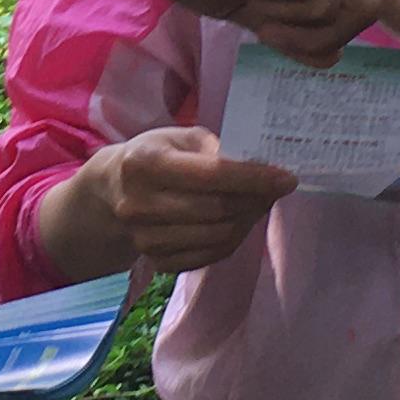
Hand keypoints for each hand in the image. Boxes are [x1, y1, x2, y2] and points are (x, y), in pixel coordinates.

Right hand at [56, 127, 296, 274]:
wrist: (111, 193)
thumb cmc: (153, 157)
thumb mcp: (178, 139)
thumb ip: (214, 149)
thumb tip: (256, 167)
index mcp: (145, 164)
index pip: (211, 174)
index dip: (254, 178)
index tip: (287, 178)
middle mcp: (140, 204)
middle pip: (218, 209)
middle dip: (256, 199)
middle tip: (275, 189)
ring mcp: (145, 239)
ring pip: (218, 236)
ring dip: (247, 220)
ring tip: (257, 203)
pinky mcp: (157, 261)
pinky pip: (210, 256)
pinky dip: (232, 239)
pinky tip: (237, 222)